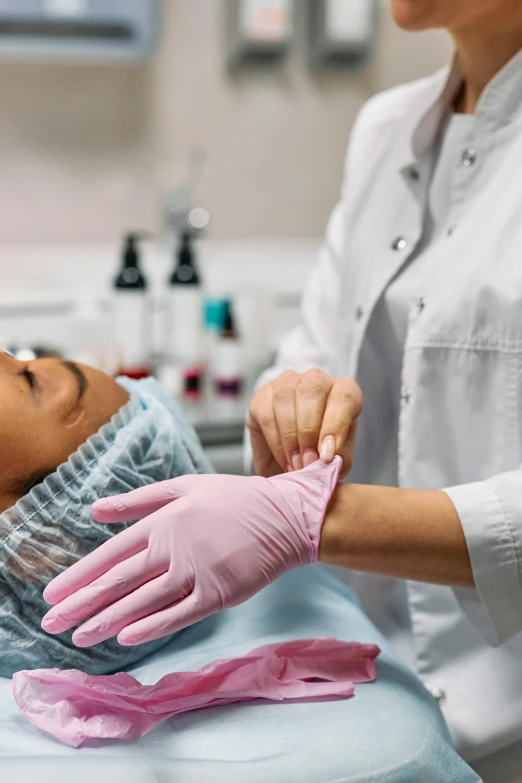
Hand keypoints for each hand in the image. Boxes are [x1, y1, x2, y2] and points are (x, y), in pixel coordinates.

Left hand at [41, 458, 341, 647]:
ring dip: (108, 621)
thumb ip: (138, 500)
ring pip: (143, 602)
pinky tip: (126, 638)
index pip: (111, 554)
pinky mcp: (219, 594)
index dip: (79, 576)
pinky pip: (178, 615)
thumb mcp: (184, 487)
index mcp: (163, 521)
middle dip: (81, 605)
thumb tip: (95, 509)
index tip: (53, 595)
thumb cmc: (233, 498)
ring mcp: (197, 573)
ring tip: (79, 637)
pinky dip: (151, 627)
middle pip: (119, 582)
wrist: (284, 516)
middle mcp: (174, 548)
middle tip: (51, 624)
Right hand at [248, 369, 362, 477]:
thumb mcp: (339, 457)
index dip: (335, 426)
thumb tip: (330, 457)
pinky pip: (267, 413)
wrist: (294, 458)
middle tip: (307, 463)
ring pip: (285, 398)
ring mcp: (287, 383)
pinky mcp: (262, 395)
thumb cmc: (322, 451)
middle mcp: (316, 379)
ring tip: (296, 464)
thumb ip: (340, 456)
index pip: (344, 398)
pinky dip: (276, 441)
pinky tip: (283, 458)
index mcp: (345, 390)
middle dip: (308, 432)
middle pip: (312, 392)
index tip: (326, 456)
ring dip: (290, 436)